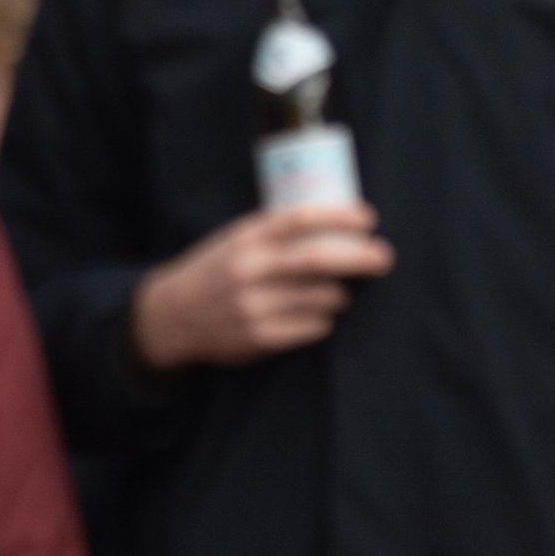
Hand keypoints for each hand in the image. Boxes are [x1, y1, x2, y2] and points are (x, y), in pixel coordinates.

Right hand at [130, 202, 393, 370]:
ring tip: (344, 291)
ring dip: (343, 293)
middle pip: (317, 258)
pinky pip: (311, 327)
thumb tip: (342, 219)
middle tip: (384, 257)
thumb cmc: (219, 268)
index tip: (369, 218)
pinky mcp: (257, 339)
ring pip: (320, 296)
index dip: (340, 216)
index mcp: (246, 237)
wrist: (170, 316)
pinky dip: (325, 319)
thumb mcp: (238, 237)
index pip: (300, 218)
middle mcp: (249, 270)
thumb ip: (278, 229)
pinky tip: (322, 314)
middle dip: (360, 256)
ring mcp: (252, 306)